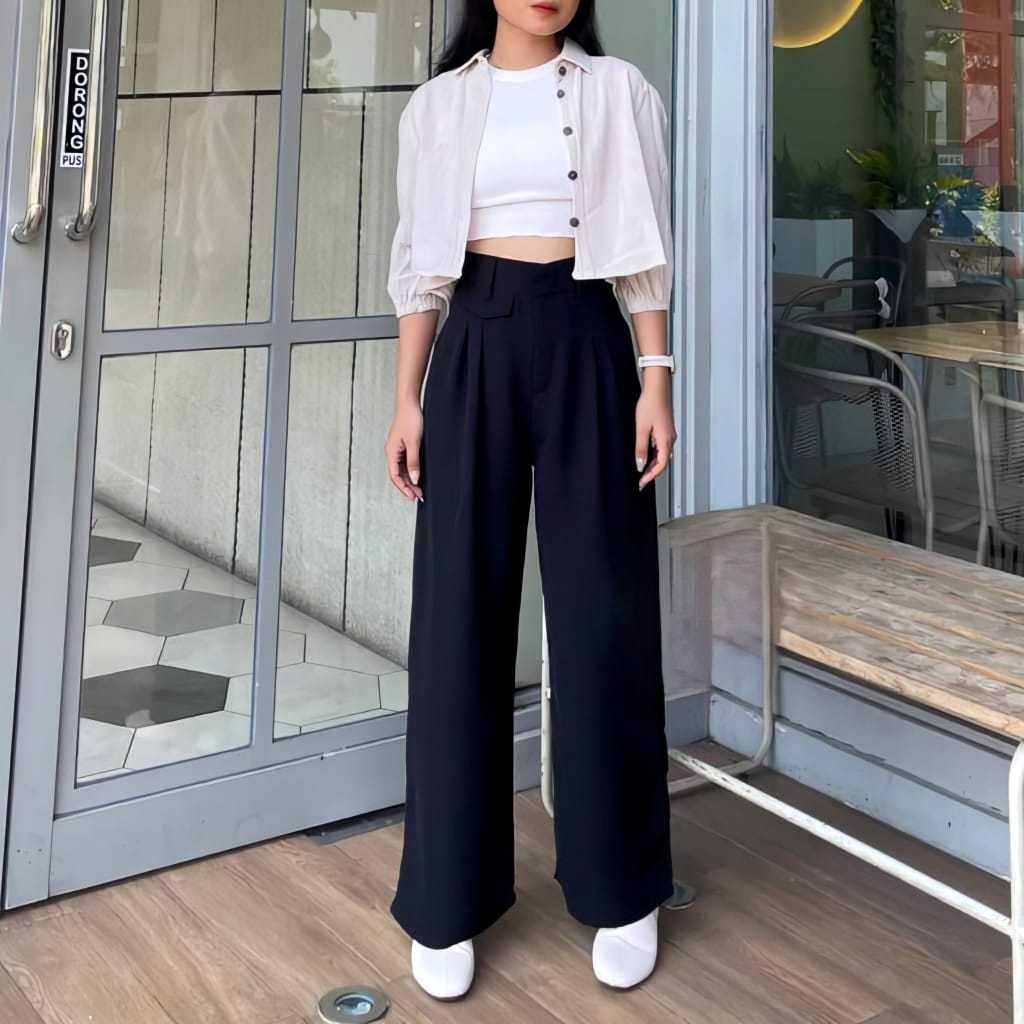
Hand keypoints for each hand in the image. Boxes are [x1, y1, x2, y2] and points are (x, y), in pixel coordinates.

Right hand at [385, 399, 424, 500]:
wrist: (409, 403)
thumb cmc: (410, 419)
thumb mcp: (414, 443)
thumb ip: (413, 462)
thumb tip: (414, 478)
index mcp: (391, 452)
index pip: (395, 476)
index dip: (404, 488)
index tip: (413, 496)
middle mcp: (392, 452)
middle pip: (397, 475)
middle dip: (407, 487)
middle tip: (418, 496)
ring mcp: (396, 449)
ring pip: (401, 470)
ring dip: (409, 480)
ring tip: (419, 489)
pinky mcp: (402, 445)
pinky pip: (404, 463)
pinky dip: (410, 471)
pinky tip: (417, 475)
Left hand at [634, 368, 676, 490]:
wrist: (657, 388)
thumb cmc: (650, 405)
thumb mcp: (641, 428)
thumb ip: (640, 448)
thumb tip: (640, 465)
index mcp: (666, 441)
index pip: (660, 466)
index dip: (651, 476)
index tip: (641, 483)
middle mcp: (670, 439)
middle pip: (662, 462)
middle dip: (651, 473)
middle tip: (641, 481)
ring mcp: (668, 434)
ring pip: (662, 455)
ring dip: (652, 464)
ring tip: (641, 471)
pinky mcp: (665, 429)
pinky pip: (661, 447)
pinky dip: (654, 455)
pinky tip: (645, 455)